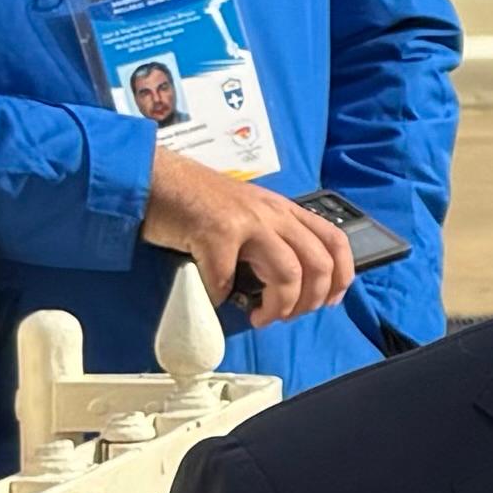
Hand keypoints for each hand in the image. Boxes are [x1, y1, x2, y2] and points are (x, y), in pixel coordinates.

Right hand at [139, 153, 353, 325]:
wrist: (150, 175)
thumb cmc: (194, 199)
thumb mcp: (246, 212)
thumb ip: (270, 237)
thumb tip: (288, 283)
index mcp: (284, 209)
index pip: (335, 241)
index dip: (342, 276)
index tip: (329, 301)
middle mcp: (273, 212)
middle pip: (318, 264)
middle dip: (309, 301)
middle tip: (286, 316)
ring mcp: (245, 220)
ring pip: (288, 273)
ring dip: (279, 306)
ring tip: (260, 317)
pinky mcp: (214, 231)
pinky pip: (226, 278)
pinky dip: (222, 297)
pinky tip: (215, 298)